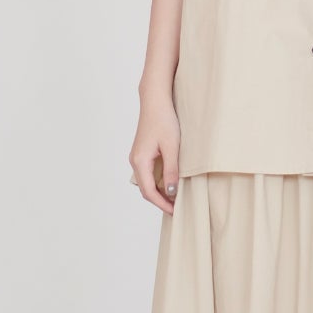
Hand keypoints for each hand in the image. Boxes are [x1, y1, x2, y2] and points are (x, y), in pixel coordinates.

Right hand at [130, 92, 181, 214]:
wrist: (155, 100)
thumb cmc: (164, 120)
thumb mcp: (172, 147)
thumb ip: (172, 170)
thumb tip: (172, 192)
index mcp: (140, 161)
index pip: (149, 192)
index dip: (162, 204)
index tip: (176, 211)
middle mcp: (134, 161)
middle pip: (146, 189)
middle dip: (161, 201)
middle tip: (178, 208)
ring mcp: (137, 157)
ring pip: (147, 182)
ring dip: (160, 192)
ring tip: (176, 198)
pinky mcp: (142, 153)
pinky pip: (148, 174)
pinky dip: (158, 182)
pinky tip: (171, 182)